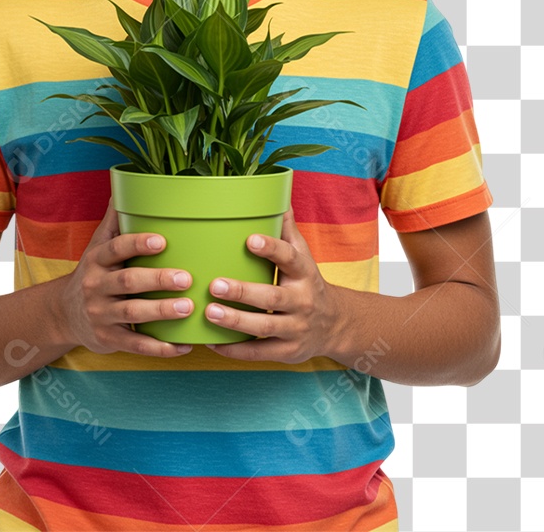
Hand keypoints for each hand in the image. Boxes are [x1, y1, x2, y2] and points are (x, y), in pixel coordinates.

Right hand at [59, 200, 194, 357]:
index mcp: (97, 259)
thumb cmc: (94, 272)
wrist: (63, 313)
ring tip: (189, 308)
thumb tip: (125, 180)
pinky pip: (135, 345)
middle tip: (187, 278)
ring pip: (133, 314)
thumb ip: (114, 218)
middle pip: (128, 282)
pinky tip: (184, 345)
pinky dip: (160, 347)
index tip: (162, 240)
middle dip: (158, 280)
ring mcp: (101, 315)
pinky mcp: (108, 339)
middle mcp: (96, 286)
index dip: (138, 244)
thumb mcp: (98, 245)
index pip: (116, 248)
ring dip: (162, 312)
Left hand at [206, 207, 339, 363]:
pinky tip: (211, 342)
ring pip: (265, 327)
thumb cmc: (306, 281)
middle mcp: (302, 301)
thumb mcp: (302, 254)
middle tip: (214, 284)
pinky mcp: (287, 352)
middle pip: (273, 297)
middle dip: (243, 292)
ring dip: (235, 321)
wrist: (335, 325)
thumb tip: (275, 192)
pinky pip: (259, 352)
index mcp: (304, 272)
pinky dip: (235, 349)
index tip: (250, 239)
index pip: (289, 258)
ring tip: (209, 312)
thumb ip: (286, 227)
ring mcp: (296, 329)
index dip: (271, 248)